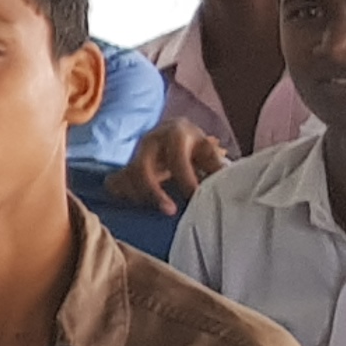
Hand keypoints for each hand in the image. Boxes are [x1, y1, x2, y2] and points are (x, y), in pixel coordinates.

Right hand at [107, 122, 228, 212]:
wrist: (175, 134)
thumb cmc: (195, 147)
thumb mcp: (209, 150)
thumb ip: (217, 167)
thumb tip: (229, 184)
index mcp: (175, 134)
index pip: (177, 160)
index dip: (186, 181)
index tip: (197, 199)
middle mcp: (150, 141)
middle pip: (141, 167)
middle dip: (154, 192)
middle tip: (170, 211)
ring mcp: (134, 153)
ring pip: (127, 176)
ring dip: (140, 197)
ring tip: (157, 211)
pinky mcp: (125, 165)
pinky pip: (116, 182)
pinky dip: (124, 195)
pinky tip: (139, 206)